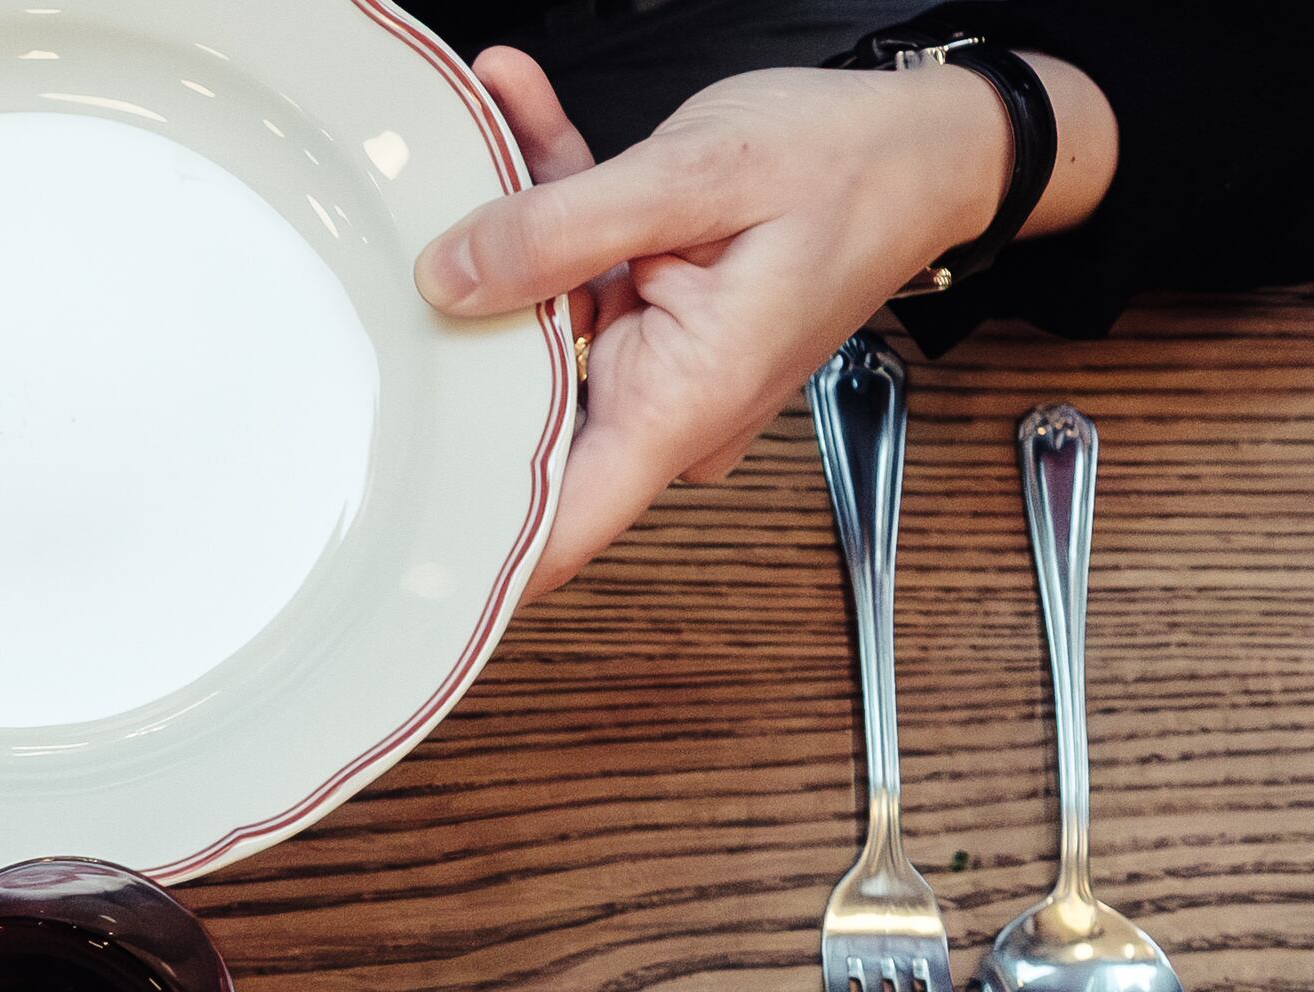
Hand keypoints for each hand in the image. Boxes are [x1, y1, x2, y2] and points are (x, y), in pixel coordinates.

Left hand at [414, 51, 1114, 590]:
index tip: (381, 547)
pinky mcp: (643, 313)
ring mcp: (650, 363)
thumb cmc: (853, 164)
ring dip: (503, 237)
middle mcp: (660, 404)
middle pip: (515, 416)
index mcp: (678, 405)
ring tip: (472, 138)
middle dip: (456, 341)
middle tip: (401, 259)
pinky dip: (541, 200)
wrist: (931, 141)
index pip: (552, 534)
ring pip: (533, 322)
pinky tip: (510, 112)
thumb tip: (448, 277)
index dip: (465, 557)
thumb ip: (565, 225)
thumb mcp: (702, 174)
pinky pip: (566, 269)